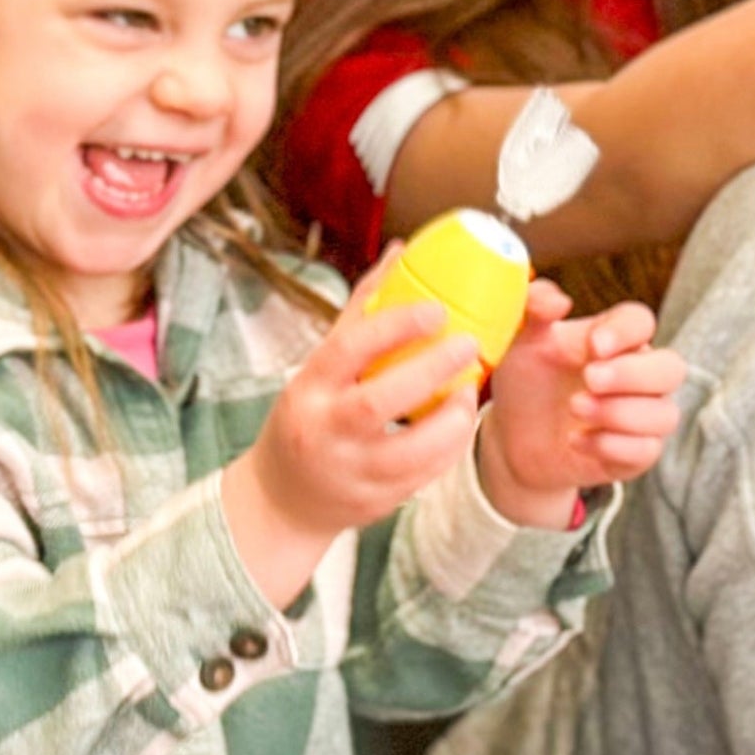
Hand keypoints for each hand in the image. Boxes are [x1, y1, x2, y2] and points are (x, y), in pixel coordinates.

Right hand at [243, 262, 487, 551]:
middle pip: (379, 401)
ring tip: (471, 390)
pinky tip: (461, 422)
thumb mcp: (319, 368)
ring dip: (451, 418)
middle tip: (471, 345)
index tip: (436, 309)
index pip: (348, 348)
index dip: (395, 326)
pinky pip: (424, 475)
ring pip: (411, 448)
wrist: (283, 498)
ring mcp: (350, 470)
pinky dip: (450, 448)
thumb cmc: (309, 417)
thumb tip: (401, 253)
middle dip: (432, 370)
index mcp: (309, 388)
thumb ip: (362, 314)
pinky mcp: (376, 501)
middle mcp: (325, 430)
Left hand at [478, 283, 684, 528]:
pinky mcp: (635, 454)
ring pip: (664, 414)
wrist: (514, 439)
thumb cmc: (527, 381)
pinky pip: (646, 451)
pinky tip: (575, 441)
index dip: (624, 331)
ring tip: (575, 408)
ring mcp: (642, 416)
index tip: (593, 345)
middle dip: (633, 374)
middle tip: (590, 379)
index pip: (640, 322)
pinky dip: (611, 446)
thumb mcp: (520, 341)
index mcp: (614, 339)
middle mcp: (639, 376)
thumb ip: (532, 309)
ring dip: (620, 412)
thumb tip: (558, 301)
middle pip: (671, 368)